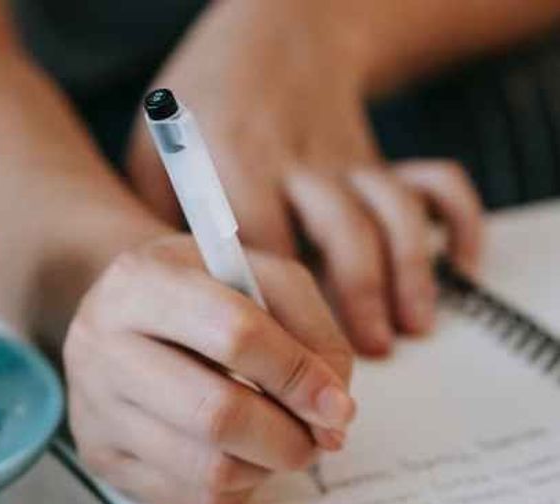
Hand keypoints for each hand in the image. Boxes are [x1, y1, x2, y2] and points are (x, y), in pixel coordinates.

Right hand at [64, 235, 354, 503]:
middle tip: (320, 436)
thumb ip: (310, 326)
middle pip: (216, 414)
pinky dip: (237, 486)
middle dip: (289, 436)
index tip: (338, 402)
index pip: (233, 334)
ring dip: (268, 465)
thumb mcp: (256, 274)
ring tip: (279, 439)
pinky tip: (240, 453)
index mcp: (142, 281)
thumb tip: (331, 407)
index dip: (297, 374)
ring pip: (208, 468)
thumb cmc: (198, 290)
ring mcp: (94, 405)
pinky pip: (191, 497)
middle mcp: (102, 343)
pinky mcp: (99, 455)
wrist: (123, 311)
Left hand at [127, 0, 483, 355]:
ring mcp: (344, 156)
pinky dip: (458, 222)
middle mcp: (297, 160)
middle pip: (339, 232)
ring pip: (392, 212)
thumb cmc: (200, 105)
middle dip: (356, 299)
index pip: (263, 247)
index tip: (276, 358)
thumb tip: (174, 301)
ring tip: (408, 330)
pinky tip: (459, 266)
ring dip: (407, 274)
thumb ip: (160, 223)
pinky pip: (435, 182)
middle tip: (356, 357)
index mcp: (237, 163)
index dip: (276, 309)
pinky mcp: (376, 155)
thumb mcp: (154, 153)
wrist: (269, 34)